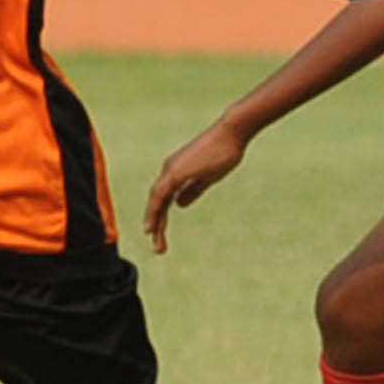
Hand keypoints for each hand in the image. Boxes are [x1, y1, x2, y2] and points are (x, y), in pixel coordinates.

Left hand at [143, 118, 249, 253]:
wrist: (231, 134)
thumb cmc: (223, 153)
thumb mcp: (206, 177)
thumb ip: (192, 190)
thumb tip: (179, 204)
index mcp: (175, 171)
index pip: (162, 198)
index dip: (159, 216)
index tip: (158, 234)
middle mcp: (169, 170)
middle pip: (157, 201)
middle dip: (156, 225)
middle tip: (159, 249)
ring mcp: (171, 170)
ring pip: (156, 201)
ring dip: (155, 223)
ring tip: (157, 245)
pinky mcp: (176, 172)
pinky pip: (160, 195)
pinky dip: (154, 211)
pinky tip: (152, 227)